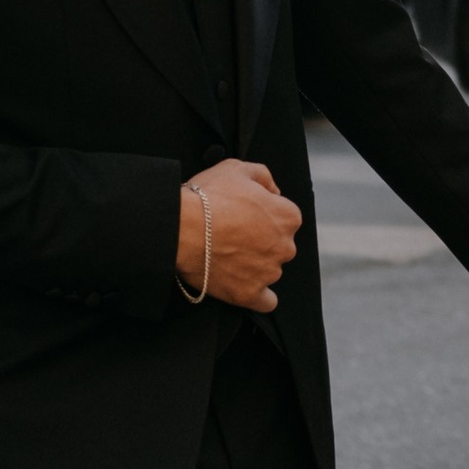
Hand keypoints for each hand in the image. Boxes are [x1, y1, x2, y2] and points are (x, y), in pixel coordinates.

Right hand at [181, 158, 300, 312]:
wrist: (180, 228)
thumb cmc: (207, 196)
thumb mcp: (237, 168)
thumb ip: (264, 176)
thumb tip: (274, 191)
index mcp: (288, 216)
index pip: (283, 217)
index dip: (261, 214)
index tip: (242, 214)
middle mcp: (285, 246)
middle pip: (278, 245)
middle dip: (260, 240)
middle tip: (231, 234)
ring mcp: (268, 272)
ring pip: (269, 270)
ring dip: (255, 265)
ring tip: (226, 255)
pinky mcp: (249, 294)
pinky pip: (266, 301)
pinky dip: (258, 295)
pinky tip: (244, 285)